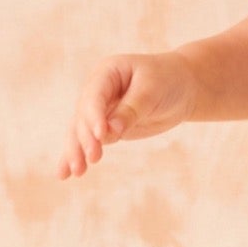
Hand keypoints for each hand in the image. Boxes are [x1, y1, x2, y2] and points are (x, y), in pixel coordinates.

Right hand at [57, 51, 196, 177]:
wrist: (183, 87)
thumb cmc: (168, 81)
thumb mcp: (152, 90)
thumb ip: (131, 110)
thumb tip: (109, 132)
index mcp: (107, 73)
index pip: (95, 96)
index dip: (95, 115)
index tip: (100, 134)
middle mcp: (97, 91)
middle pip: (84, 116)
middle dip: (86, 138)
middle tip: (93, 158)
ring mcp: (100, 111)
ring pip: (81, 132)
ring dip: (77, 151)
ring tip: (76, 172)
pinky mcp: (106, 128)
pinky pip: (88, 142)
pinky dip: (78, 155)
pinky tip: (64, 174)